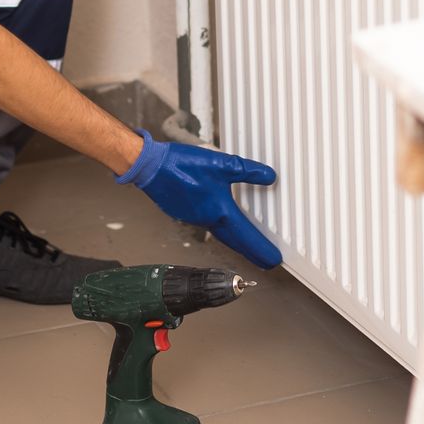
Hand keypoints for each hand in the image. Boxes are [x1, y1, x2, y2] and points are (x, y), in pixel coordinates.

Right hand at [116, 130, 282, 268]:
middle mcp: (208, 220)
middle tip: (265, 260)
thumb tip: (269, 176)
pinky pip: (209, 225)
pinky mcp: (186, 213)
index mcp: (219, 211)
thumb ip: (248, 171)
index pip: (246, 237)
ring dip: (236, 241)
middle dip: (251, 251)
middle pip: (235, 242)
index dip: (261, 250)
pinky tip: (222, 221)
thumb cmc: (181, 166)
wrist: (150, 168)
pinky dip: (221, 229)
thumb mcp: (222, 163)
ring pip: (222, 234)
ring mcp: (195, 218)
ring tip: (248, 244)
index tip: (273, 260)